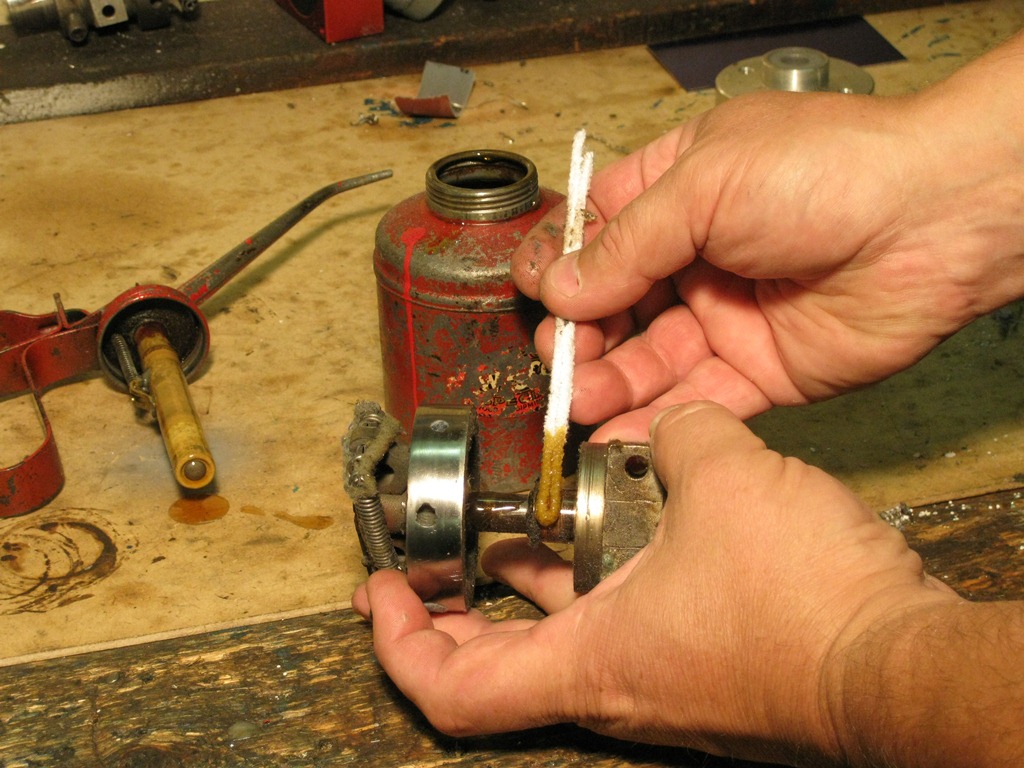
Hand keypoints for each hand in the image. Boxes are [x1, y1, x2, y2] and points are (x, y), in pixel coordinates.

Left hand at [352, 402, 955, 761]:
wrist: (900, 663)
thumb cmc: (807, 606)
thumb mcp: (724, 479)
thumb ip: (678, 432)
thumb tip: (672, 419)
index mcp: (593, 658)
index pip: (453, 684)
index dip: (399, 640)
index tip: (381, 592)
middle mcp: (617, 679)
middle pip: (500, 657)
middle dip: (457, 603)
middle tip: (427, 562)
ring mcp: (660, 674)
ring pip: (570, 623)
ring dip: (540, 571)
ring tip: (519, 517)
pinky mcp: (703, 657)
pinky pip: (631, 609)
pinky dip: (609, 563)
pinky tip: (630, 506)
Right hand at [512, 85, 1023, 439]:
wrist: (933, 221)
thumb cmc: (829, 170)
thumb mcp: (705, 183)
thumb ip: (627, 243)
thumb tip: (560, 286)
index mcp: (679, 193)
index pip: (598, 233)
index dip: (560, 263)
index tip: (533, 291)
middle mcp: (697, 258)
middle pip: (613, 305)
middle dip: (577, 334)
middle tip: (557, 358)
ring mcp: (726, 317)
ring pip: (647, 360)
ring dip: (606, 382)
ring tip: (575, 399)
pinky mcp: (759, 371)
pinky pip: (696, 401)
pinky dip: (652, 419)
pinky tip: (613, 432)